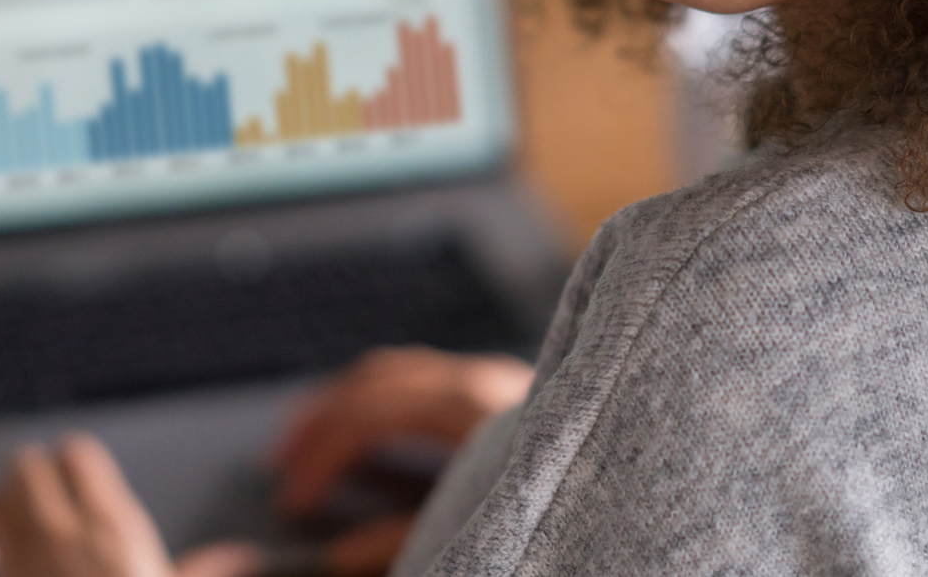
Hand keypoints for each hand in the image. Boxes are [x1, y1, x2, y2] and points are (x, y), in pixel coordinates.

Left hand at [0, 435, 262, 576]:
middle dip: (26, 480)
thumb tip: (246, 556)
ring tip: (3, 525)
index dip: (71, 464)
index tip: (74, 482)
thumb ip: (206, 572)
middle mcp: (63, 532)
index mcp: (113, 526)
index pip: (78, 454)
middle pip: (26, 467)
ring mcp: (21, 561)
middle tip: (33, 502)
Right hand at [270, 347, 533, 574]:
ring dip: (347, 404)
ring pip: (401, 372)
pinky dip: (387, 404)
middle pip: (377, 379)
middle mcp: (485, 378)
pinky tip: (370, 439)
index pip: (368, 413)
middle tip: (280, 462)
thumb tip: (334, 555)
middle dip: (320, 421)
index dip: (319, 455)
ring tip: (308, 442)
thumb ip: (395, 543)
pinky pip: (431, 382)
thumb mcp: (472, 532)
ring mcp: (501, 378)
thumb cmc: (559, 512)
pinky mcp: (513, 392)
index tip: (292, 502)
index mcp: (472, 406)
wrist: (647, 483)